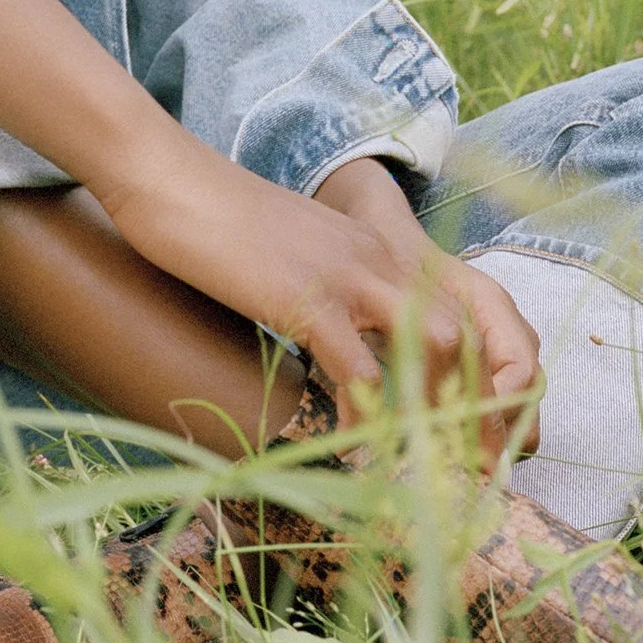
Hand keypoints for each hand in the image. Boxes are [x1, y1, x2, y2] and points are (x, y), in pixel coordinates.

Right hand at [98, 148, 541, 460]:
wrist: (169, 177)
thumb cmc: (213, 220)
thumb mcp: (291, 253)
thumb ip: (326, 290)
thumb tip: (332, 343)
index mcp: (376, 250)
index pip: (455, 316)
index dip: (471, 378)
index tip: (461, 433)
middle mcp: (377, 260)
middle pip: (464, 336)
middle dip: (473, 406)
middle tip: (459, 465)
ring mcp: (346, 277)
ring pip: (433, 347)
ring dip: (435, 413)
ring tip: (422, 462)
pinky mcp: (306, 299)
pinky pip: (360, 370)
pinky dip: (368, 417)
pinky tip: (356, 447)